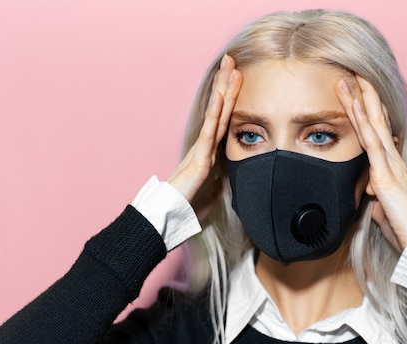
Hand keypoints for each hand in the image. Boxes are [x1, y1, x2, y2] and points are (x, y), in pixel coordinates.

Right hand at [167, 55, 242, 220]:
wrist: (171, 219)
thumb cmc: (187, 208)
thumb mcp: (213, 193)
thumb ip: (221, 181)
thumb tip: (229, 179)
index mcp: (209, 152)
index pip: (223, 120)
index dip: (229, 100)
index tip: (235, 79)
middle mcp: (205, 146)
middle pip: (219, 110)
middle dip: (225, 85)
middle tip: (230, 61)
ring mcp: (202, 149)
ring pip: (216, 115)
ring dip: (223, 90)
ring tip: (229, 67)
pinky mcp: (200, 158)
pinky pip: (210, 132)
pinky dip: (215, 113)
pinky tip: (220, 96)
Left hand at [335, 76, 406, 249]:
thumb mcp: (387, 213)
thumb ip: (379, 202)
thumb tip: (372, 201)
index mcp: (392, 168)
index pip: (378, 134)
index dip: (369, 113)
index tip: (360, 94)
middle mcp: (393, 160)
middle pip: (377, 121)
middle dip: (365, 96)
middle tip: (354, 73)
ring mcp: (390, 164)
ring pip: (373, 124)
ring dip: (361, 99)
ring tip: (351, 77)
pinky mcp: (385, 174)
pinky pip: (371, 142)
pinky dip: (363, 121)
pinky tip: (355, 104)